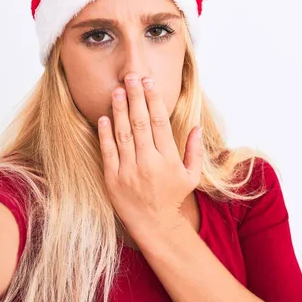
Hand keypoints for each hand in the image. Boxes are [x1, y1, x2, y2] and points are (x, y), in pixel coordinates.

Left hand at [97, 73, 203, 241]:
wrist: (153, 225)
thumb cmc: (173, 197)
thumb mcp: (191, 176)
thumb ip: (195, 151)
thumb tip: (197, 127)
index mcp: (168, 159)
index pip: (160, 123)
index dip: (154, 100)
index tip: (150, 83)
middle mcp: (148, 162)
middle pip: (140, 123)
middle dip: (135, 97)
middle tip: (131, 76)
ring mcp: (129, 170)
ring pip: (123, 134)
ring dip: (119, 110)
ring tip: (117, 90)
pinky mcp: (113, 178)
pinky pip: (108, 152)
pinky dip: (105, 134)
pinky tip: (104, 117)